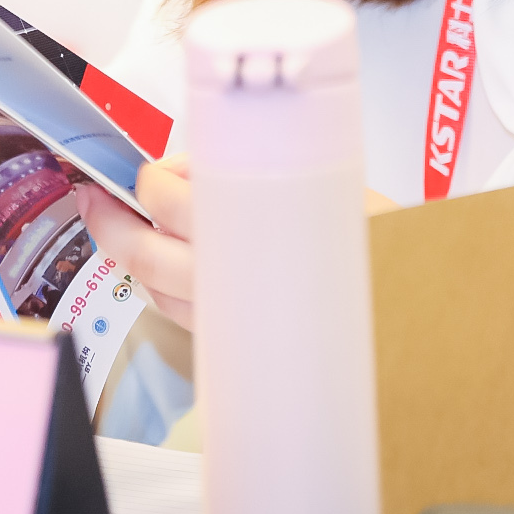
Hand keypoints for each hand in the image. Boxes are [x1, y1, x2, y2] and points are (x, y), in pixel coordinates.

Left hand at [74, 158, 400, 331]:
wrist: (420, 319)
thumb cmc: (387, 252)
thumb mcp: (336, 187)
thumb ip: (266, 169)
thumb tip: (200, 165)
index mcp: (253, 231)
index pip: (168, 201)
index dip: (149, 181)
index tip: (149, 169)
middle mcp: (232, 285)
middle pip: (142, 253)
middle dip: (108, 220)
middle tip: (94, 195)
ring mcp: (230, 324)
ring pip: (154, 291)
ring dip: (128, 256)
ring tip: (117, 225)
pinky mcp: (236, 349)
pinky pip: (181, 318)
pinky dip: (158, 288)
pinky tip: (158, 268)